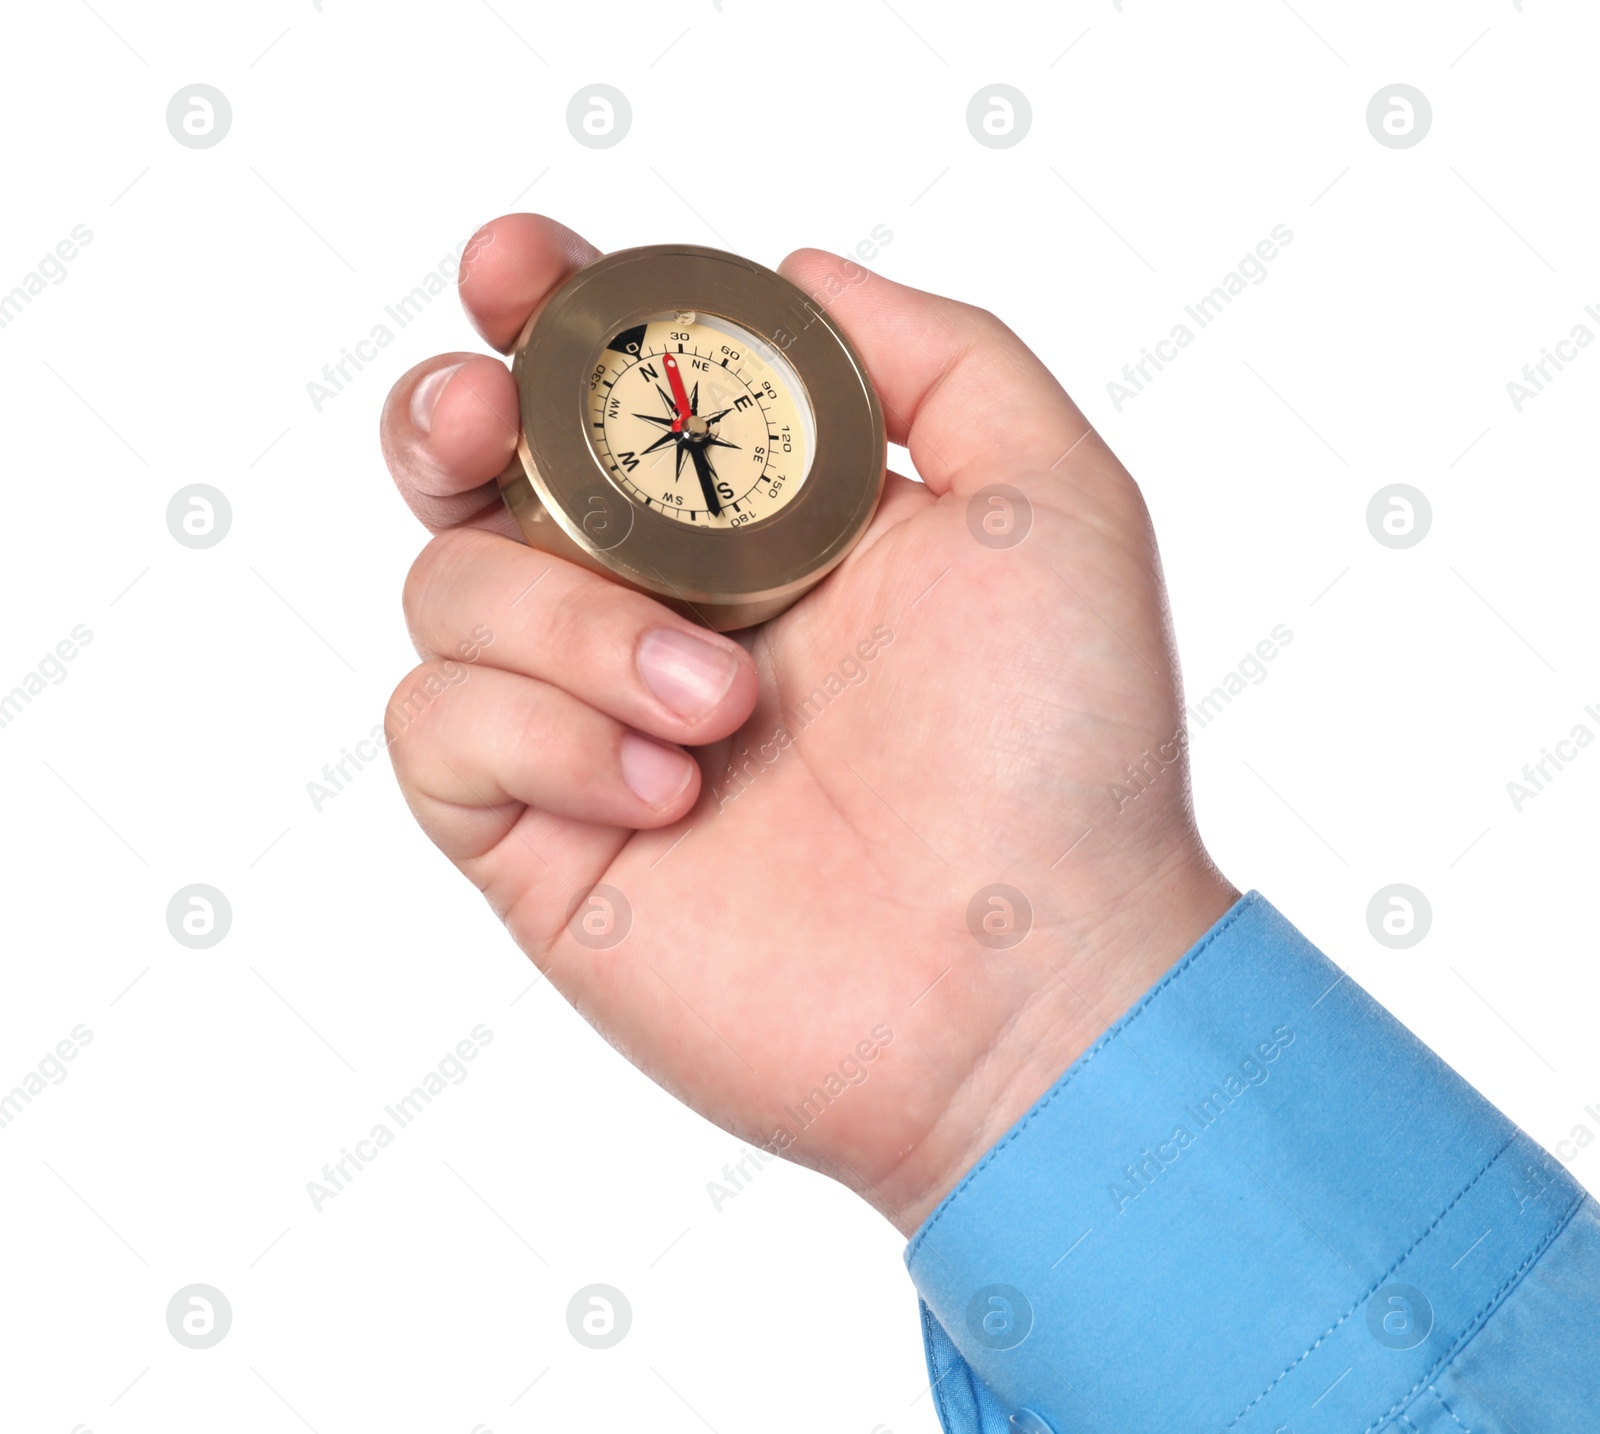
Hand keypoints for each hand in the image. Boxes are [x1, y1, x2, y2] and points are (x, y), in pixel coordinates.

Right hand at [379, 215, 1237, 1233]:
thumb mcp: (1049, 503)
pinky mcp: (541, 839)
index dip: (544, 308)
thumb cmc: (1063, 751)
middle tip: (485, 420)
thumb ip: (939, 356)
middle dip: (446, 415)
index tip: (522, 273)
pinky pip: (440, 729)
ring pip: (448, 590)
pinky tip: (672, 793)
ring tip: (720, 710)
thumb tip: (790, 270)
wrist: (1032, 985)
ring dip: (573, 622)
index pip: (609, 384)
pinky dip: (542, 735)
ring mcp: (588, 725)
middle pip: (468, 470)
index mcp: (761, 522)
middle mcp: (659, 608)